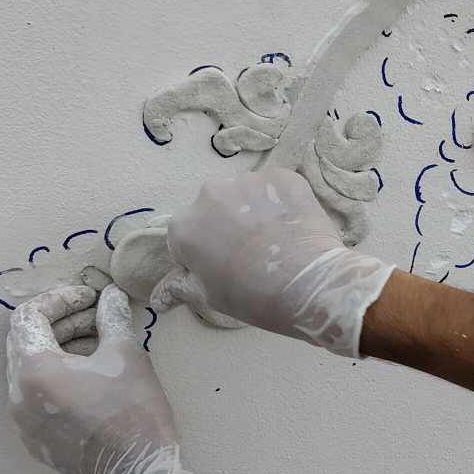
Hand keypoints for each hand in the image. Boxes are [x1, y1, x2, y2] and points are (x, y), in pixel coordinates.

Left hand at [7, 281, 200, 473]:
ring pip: (29, 371)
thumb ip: (112, 318)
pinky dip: (56, 383)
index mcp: (34, 369)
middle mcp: (17, 395)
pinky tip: (88, 383)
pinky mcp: (35, 441)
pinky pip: (35, 400)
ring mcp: (22, 422)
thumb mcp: (127, 355)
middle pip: (25, 342)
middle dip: (60, 324)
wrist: (140, 473)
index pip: (29, 316)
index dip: (60, 299)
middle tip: (95, 319)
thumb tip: (110, 295)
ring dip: (58, 353)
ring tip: (95, 350)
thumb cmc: (134, 412)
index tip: (90, 298)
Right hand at [164, 169, 394, 356]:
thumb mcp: (211, 297)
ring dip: (256, 211)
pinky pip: (277, 188)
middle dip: (228, 226)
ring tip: (279, 240)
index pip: (187, 236)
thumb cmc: (254, 297)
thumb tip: (165, 293)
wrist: (308, 284)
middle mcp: (208, 194)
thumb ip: (185, 284)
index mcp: (183, 226)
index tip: (225, 267)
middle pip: (215, 209)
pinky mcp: (281, 176)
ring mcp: (246, 180)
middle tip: (254, 253)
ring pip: (246, 195)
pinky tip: (296, 226)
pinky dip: (284, 202)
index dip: (205, 253)